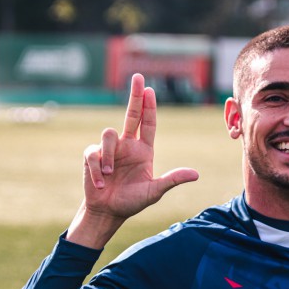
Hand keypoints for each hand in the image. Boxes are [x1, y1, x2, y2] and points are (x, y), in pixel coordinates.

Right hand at [82, 73, 198, 221]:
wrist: (108, 211)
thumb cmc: (132, 201)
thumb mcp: (154, 191)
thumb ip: (172, 180)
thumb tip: (196, 174)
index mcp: (143, 150)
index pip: (148, 124)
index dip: (149, 107)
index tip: (150, 90)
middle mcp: (127, 145)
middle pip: (131, 114)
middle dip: (134, 95)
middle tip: (138, 77)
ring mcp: (109, 149)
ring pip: (108, 135)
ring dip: (110, 156)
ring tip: (111, 175)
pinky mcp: (93, 156)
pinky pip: (94, 154)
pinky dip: (97, 170)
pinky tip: (100, 183)